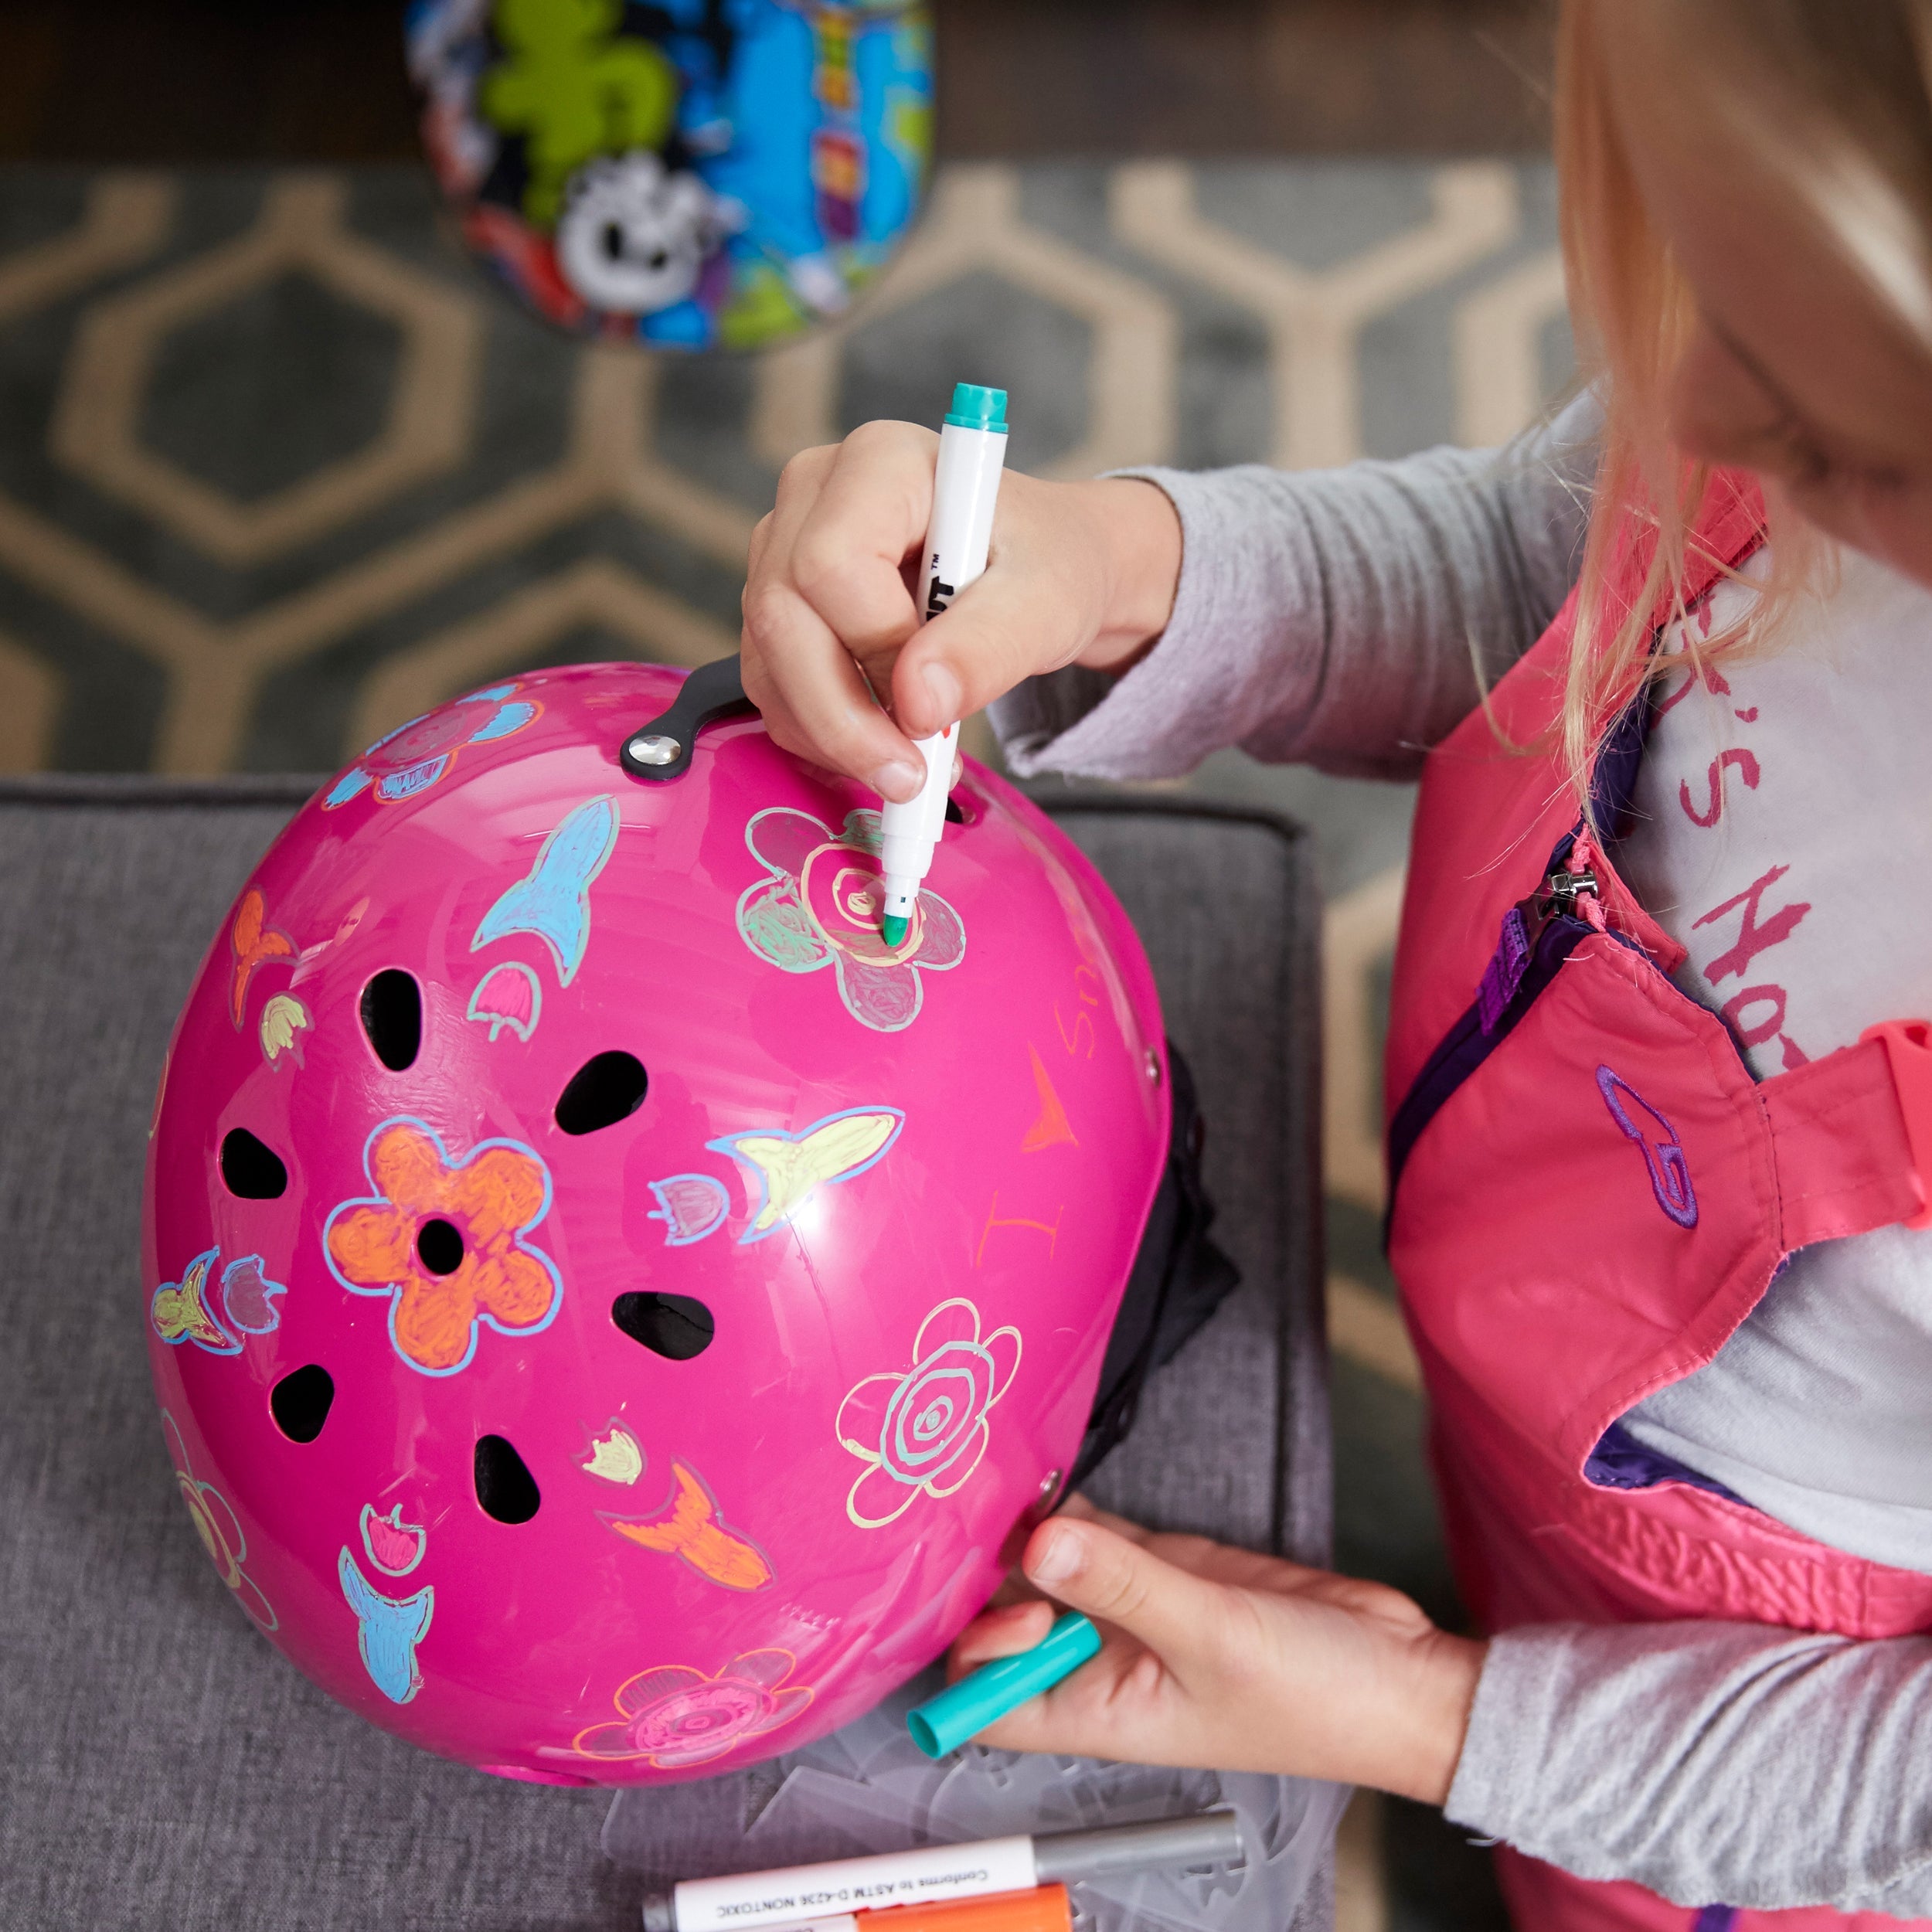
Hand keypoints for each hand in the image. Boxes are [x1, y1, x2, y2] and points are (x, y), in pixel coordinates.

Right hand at [740, 422, 1182, 800]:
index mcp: (882, 463)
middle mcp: (815, 496)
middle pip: (782, 617)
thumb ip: (988, 647)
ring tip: (911, 767)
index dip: (875, 648)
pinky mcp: (780, 608)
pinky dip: (821, 737)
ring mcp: (785, 551)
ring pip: (769, 662)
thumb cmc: (1046, 565)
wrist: (1039, 572)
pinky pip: (773, 687)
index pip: (832, 562)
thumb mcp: (1047, 602)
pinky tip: (882, 748)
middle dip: (844, 717)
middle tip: (910, 776)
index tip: (932, 707)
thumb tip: (917, 704)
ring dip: (833, 737)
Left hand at [947, 1501, 1484, 1804]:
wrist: (1397, 1677)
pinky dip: (1068, 1505)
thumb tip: (1040, 1542)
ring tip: (1002, 1471)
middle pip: (1003, 1621)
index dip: (982, 1648)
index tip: (1023, 1594)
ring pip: (1043, 1567)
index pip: (991, 1699)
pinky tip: (1048, 1469)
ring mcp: (1127, 1609)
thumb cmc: (1317, 1697)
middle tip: (983, 1504)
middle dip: (987, 1572)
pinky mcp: (1159, 1566)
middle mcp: (1100, 1663)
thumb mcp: (1215, 1637)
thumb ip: (1126, 1586)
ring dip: (1022, 1529)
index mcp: (1100, 1709)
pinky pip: (1091, 1534)